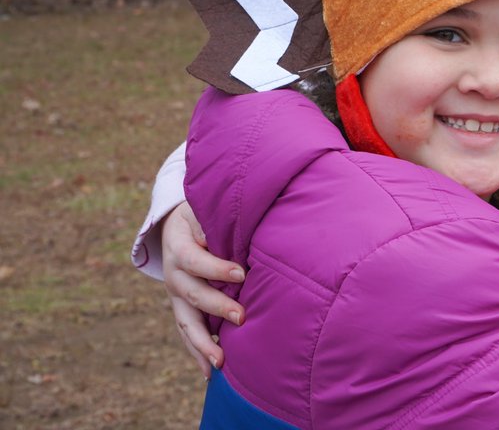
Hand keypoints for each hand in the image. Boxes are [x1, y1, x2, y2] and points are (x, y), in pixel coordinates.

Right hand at [162, 202, 244, 376]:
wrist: (179, 225)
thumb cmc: (203, 214)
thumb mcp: (205, 209)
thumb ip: (218, 219)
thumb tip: (236, 229)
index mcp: (179, 245)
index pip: (195, 259)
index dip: (216, 267)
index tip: (241, 274)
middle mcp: (173, 273)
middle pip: (191, 294)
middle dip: (216, 307)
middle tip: (242, 317)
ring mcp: (175, 294)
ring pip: (185, 322)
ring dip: (202, 343)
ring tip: (220, 362)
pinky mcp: (182, 308)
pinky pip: (187, 332)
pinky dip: (198, 352)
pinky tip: (210, 371)